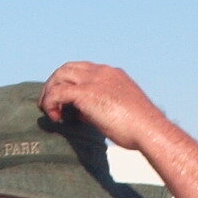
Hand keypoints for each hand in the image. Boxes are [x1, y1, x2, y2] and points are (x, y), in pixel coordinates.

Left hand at [39, 63, 171, 153]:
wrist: (149, 129)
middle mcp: (102, 72)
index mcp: (112, 74)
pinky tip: (54, 118)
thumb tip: (84, 115)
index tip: (67, 102)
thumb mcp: (121, 111)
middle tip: (49, 104)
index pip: (83, 69)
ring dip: (49, 92)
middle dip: (55, 83)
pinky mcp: (86, 94)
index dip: (71, 82)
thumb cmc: (140, 128)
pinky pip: (57, 92)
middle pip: (68, 68)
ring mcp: (94, 81)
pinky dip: (50, 103)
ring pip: (60, 75)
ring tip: (48, 111)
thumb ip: (102, 108)